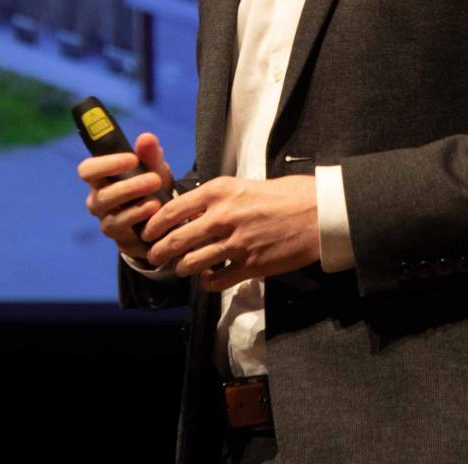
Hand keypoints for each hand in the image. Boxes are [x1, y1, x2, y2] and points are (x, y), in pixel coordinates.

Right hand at [78, 132, 173, 262]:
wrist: (162, 217)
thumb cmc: (152, 185)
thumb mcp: (155, 168)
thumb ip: (150, 154)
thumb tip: (146, 138)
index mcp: (101, 177)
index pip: (88, 169)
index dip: (106, 164)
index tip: (132, 159)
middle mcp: (97, 198)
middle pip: (100, 193)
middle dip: (127, 186)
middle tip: (154, 180)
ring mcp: (104, 217)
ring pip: (110, 213)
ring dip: (133, 203)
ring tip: (157, 199)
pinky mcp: (115, 234)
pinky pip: (120, 226)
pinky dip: (138, 217)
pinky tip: (154, 210)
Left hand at [142, 174, 317, 290]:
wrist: (318, 212)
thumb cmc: (286, 194)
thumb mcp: (244, 185)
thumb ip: (218, 199)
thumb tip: (193, 212)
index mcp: (219, 191)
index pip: (172, 210)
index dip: (154, 225)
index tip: (148, 232)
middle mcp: (222, 217)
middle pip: (176, 241)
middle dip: (159, 252)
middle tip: (154, 257)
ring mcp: (235, 243)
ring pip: (191, 263)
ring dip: (181, 269)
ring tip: (179, 269)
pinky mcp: (250, 266)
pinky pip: (216, 281)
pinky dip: (207, 282)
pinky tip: (208, 277)